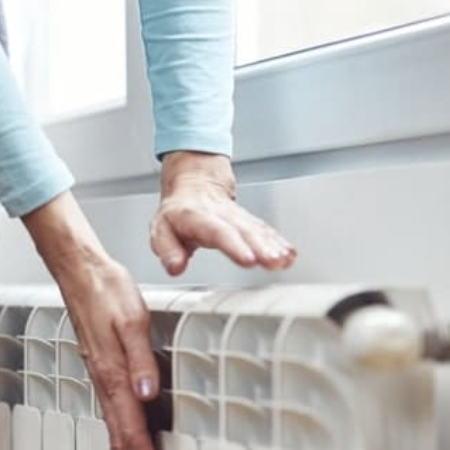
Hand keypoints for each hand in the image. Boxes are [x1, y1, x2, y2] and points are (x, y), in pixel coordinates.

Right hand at [22, 192, 166, 449]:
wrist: (79, 272)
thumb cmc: (107, 291)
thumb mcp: (132, 319)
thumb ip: (142, 359)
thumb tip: (147, 395)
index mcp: (115, 376)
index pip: (133, 433)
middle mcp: (106, 384)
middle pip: (122, 444)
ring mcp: (101, 380)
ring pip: (115, 434)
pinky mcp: (101, 372)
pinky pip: (110, 417)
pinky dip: (117, 442)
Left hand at [151, 151, 295, 273]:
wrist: (193, 182)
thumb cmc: (177, 212)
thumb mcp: (160, 230)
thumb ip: (167, 249)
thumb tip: (174, 267)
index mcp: (198, 217)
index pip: (218, 232)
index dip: (234, 246)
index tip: (248, 259)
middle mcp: (221, 215)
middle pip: (244, 231)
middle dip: (262, 247)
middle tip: (274, 261)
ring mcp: (237, 216)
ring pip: (257, 229)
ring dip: (273, 245)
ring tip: (284, 259)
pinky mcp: (248, 221)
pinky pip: (264, 230)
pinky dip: (278, 242)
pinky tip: (289, 254)